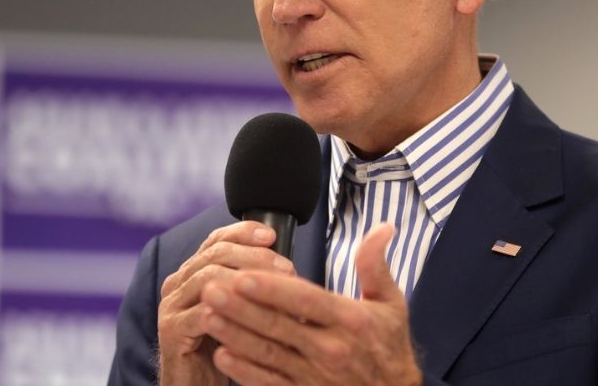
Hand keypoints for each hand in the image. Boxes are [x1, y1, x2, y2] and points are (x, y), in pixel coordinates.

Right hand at [157, 221, 296, 384]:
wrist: (196, 384)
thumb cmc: (223, 344)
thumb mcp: (240, 309)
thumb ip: (252, 285)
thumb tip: (288, 266)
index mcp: (193, 271)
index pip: (217, 239)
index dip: (244, 232)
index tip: (273, 235)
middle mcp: (178, 283)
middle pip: (215, 254)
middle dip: (255, 256)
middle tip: (286, 267)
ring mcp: (171, 305)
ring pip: (209, 279)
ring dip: (247, 281)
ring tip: (277, 289)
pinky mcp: (171, 330)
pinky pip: (204, 314)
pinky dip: (234, 313)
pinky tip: (259, 316)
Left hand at [201, 224, 422, 385]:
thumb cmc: (390, 347)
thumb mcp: (391, 304)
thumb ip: (376, 265)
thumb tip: (382, 226)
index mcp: (350, 320)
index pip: (306, 301)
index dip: (273, 289)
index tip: (243, 275)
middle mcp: (330, 348)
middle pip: (278, 325)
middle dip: (241, 307)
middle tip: (210, 289)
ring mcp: (315, 374)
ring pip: (268, 353)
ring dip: (234, 334)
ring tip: (206, 316)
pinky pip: (269, 382)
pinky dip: (244, 371)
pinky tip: (222, 354)